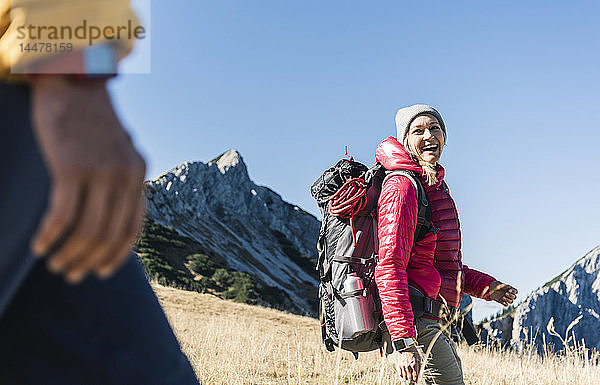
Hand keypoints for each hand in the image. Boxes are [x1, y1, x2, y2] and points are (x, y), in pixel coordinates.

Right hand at [30, 76, 145, 283]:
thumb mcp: (117, 151)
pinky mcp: (72, 166)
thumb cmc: (91, 122)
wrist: (75, 82)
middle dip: (90, 261)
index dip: (117, 255)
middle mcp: (126, 176)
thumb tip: (113, 217)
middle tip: (71, 274)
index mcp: (139, 175)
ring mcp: (100, 172)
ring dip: (70, 254)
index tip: (101, 271)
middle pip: (110, 235)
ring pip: (87, 230)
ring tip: (55, 264)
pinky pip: (62, 215)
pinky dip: (50, 236)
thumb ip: (121, 181)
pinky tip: (39, 246)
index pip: (134, 229)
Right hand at [387, 344, 421, 382]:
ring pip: (404, 375)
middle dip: (411, 380)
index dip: (415, 379)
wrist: (405, 347)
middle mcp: (408, 366)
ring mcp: (403, 365)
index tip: (415, 381)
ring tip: (407, 380)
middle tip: (411, 381)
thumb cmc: (413, 351)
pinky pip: (400, 372)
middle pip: (409, 377)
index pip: (415, 375)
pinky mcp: (399, 364)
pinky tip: (402, 376)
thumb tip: (420, 372)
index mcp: (414, 364)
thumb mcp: (419, 358)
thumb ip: (419, 365)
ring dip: (406, 378)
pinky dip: (401, 375)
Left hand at [487, 281, 517, 305]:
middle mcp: (508, 294)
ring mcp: (505, 298)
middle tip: (505, 293)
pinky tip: (502, 301)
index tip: (509, 290)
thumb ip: (504, 285)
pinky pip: (506, 305)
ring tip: (503, 297)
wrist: (489, 288)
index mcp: (509, 289)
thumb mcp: (499, 284)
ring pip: (511, 301)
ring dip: (508, 300)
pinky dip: (505, 304)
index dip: (514, 292)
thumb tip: (509, 287)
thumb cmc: (495, 285)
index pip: (516, 292)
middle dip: (511, 296)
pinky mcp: (501, 301)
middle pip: (514, 297)